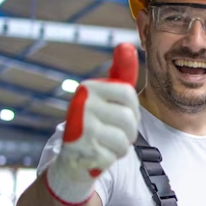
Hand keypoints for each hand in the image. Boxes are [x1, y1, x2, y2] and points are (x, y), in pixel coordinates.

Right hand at [45, 44, 140, 205]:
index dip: (133, 110)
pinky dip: (108, 159)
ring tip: (105, 144)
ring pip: (123, 140)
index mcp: (89, 87)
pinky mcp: (80, 150)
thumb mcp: (107, 97)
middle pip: (128, 119)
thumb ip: (120, 74)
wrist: (71, 160)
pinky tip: (96, 155)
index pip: (129, 94)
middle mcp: (81, 103)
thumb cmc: (96, 124)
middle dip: (128, 132)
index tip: (123, 115)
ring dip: (120, 147)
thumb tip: (126, 45)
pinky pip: (112, 156)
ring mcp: (79, 127)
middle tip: (114, 134)